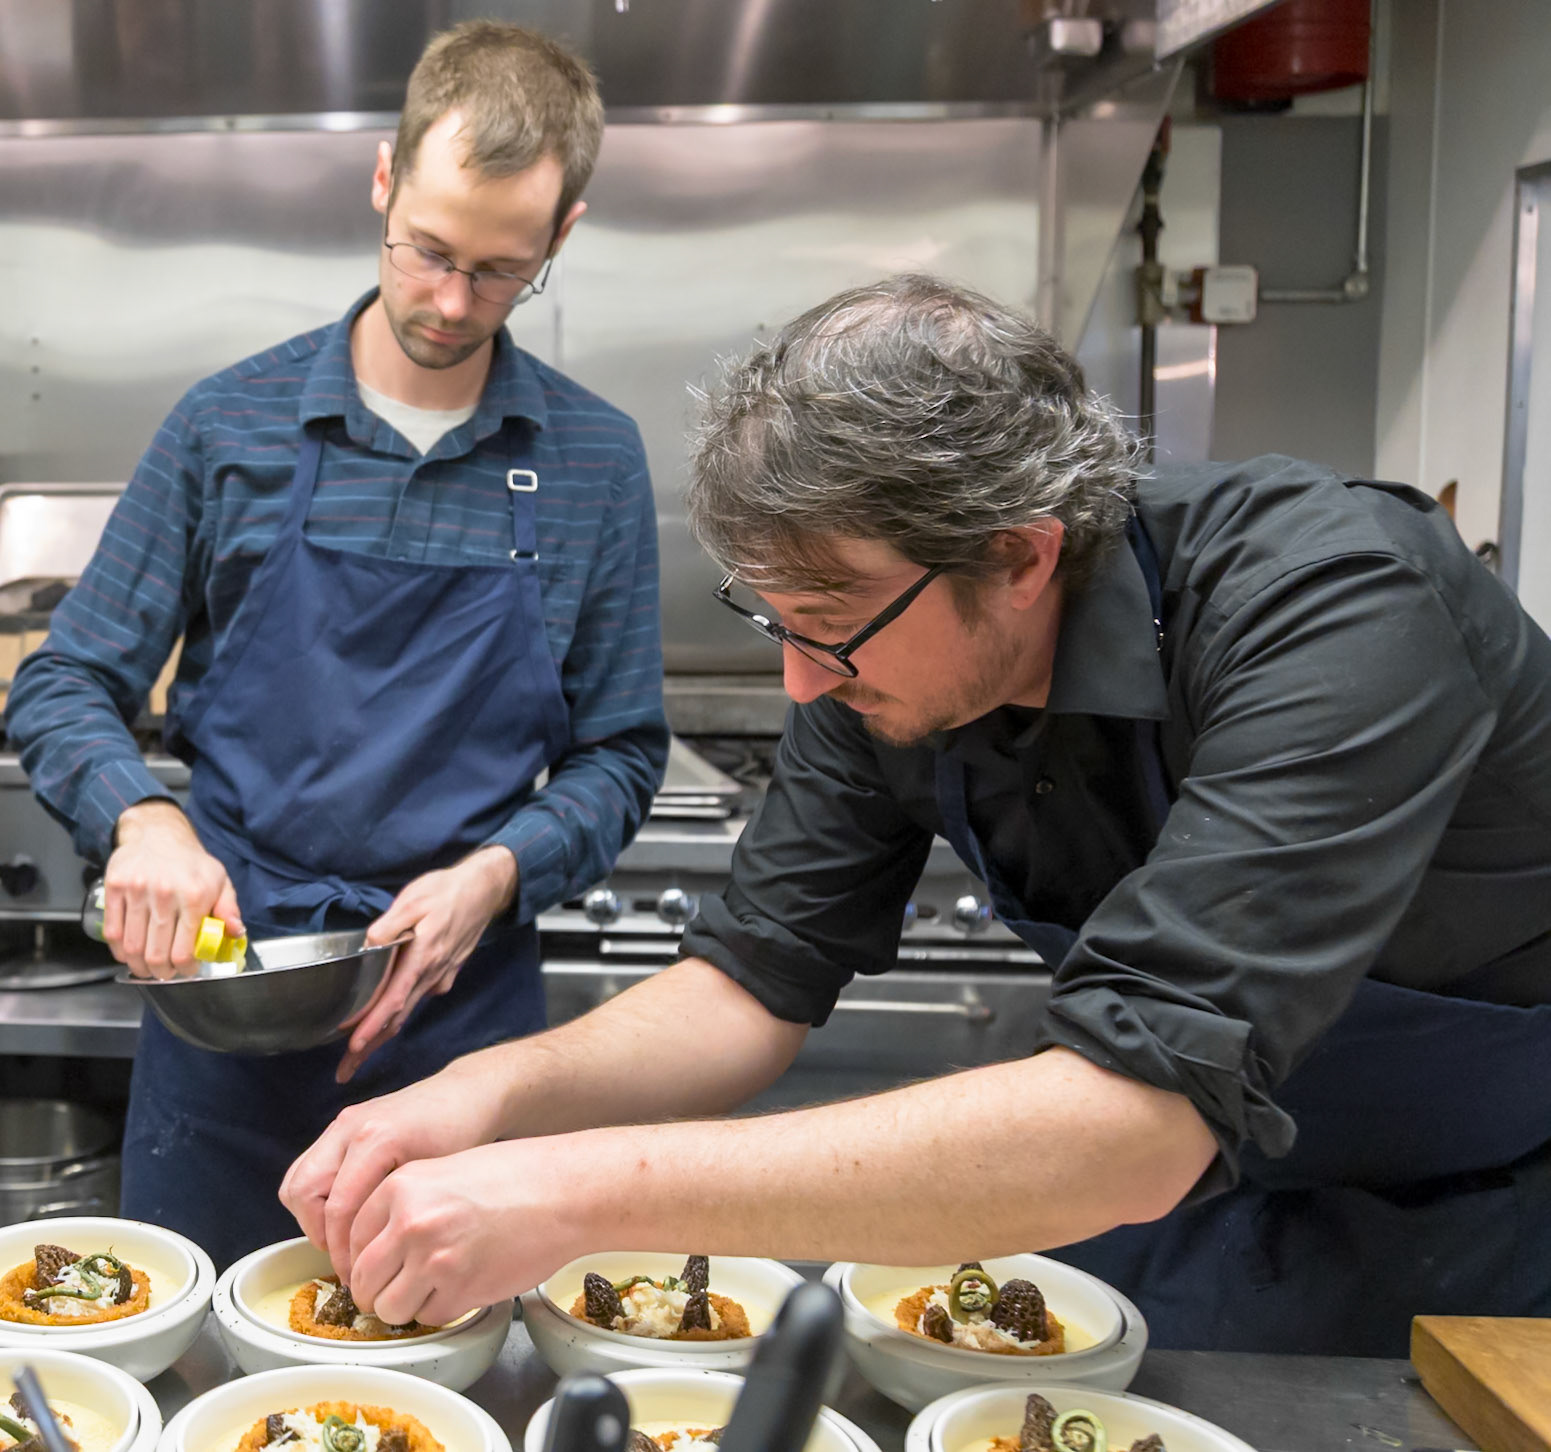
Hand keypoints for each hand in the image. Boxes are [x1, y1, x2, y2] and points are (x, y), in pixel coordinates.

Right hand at [104, 801, 242, 978]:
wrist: (158, 834)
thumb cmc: (190, 863)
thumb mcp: (220, 881)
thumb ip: (229, 909)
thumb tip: (236, 933)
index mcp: (194, 896)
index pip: (184, 949)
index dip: (185, 968)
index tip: (187, 970)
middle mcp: (165, 894)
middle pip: (155, 953)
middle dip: (161, 972)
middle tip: (165, 974)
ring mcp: (136, 891)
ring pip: (132, 947)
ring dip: (139, 966)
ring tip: (147, 968)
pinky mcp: (115, 888)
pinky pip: (112, 931)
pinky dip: (119, 951)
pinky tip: (129, 954)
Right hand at [279, 1060, 505, 1284]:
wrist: (468, 1092)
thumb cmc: (463, 1134)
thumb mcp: (435, 1178)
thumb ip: (397, 1211)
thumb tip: (371, 1259)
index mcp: (375, 1139)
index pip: (337, 1207)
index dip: (342, 1250)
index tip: (356, 1276)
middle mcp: (349, 1128)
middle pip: (302, 1192)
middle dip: (319, 1233)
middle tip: (345, 1257)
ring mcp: (341, 1123)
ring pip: (297, 1179)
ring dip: (311, 1215)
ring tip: (344, 1238)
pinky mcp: (341, 1126)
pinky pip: (309, 1166)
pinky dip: (316, 1196)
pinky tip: (347, 1213)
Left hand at [334, 846, 518, 1082]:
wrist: (486, 888)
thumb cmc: (449, 890)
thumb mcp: (415, 899)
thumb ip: (390, 923)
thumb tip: (369, 943)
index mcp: (423, 957)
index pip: (393, 1001)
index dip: (372, 1027)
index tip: (353, 1049)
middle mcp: (432, 975)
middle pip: (397, 1018)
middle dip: (369, 1048)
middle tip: (345, 1072)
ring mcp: (440, 977)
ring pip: (406, 1012)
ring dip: (382, 1034)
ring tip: (358, 1054)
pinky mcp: (445, 973)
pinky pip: (418, 998)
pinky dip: (398, 1013)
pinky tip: (386, 1018)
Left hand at [346, 1137, 585, 1326]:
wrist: (564, 1191)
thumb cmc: (516, 1176)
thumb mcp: (447, 1170)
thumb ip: (408, 1202)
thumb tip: (378, 1246)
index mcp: (401, 1186)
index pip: (351, 1239)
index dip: (362, 1261)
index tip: (375, 1269)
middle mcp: (410, 1222)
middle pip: (363, 1281)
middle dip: (377, 1292)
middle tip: (398, 1288)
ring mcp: (434, 1258)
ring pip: (390, 1308)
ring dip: (407, 1306)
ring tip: (433, 1288)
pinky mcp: (460, 1289)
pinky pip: (429, 1318)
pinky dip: (441, 1310)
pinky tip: (463, 1285)